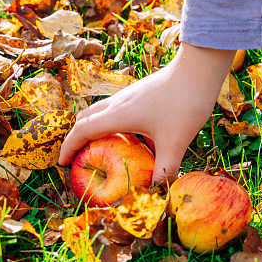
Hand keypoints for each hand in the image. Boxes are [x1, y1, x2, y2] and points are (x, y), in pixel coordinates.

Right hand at [58, 42, 234, 182]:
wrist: (199, 68)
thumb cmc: (185, 103)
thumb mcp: (175, 142)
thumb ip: (165, 169)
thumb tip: (156, 192)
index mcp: (118, 115)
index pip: (82, 130)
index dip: (68, 147)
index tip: (62, 163)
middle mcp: (118, 103)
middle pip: (86, 118)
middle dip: (77, 138)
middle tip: (78, 158)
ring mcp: (129, 95)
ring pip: (101, 111)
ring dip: (94, 128)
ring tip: (100, 149)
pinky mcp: (141, 92)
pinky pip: (117, 109)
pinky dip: (112, 123)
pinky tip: (130, 136)